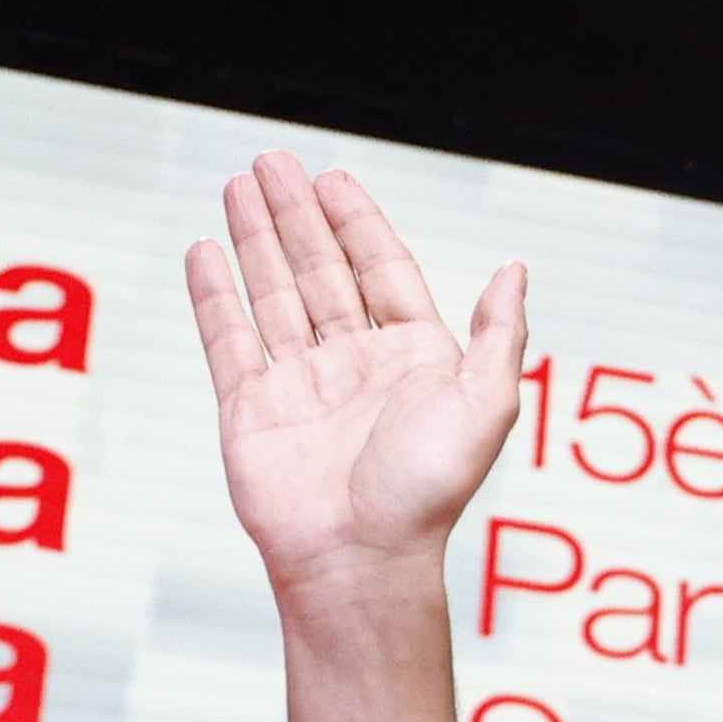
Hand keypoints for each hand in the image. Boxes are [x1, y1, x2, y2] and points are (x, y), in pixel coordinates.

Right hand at [184, 153, 527, 606]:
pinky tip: (206, 252)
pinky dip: (214, 296)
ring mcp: (299, 386)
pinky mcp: (250, 410)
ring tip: (239, 186)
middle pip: (320, 271)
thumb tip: (516, 270)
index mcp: (413, 359)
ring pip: (273, 294)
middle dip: (296, 215)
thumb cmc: (427, 495)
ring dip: (256, 238)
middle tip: (272, 161)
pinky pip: (229, 341)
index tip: (334, 178)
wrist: (360, 561)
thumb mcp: (488, 405)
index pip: (380, 270)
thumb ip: (500, 335)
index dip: (357, 223)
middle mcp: (355, 365)